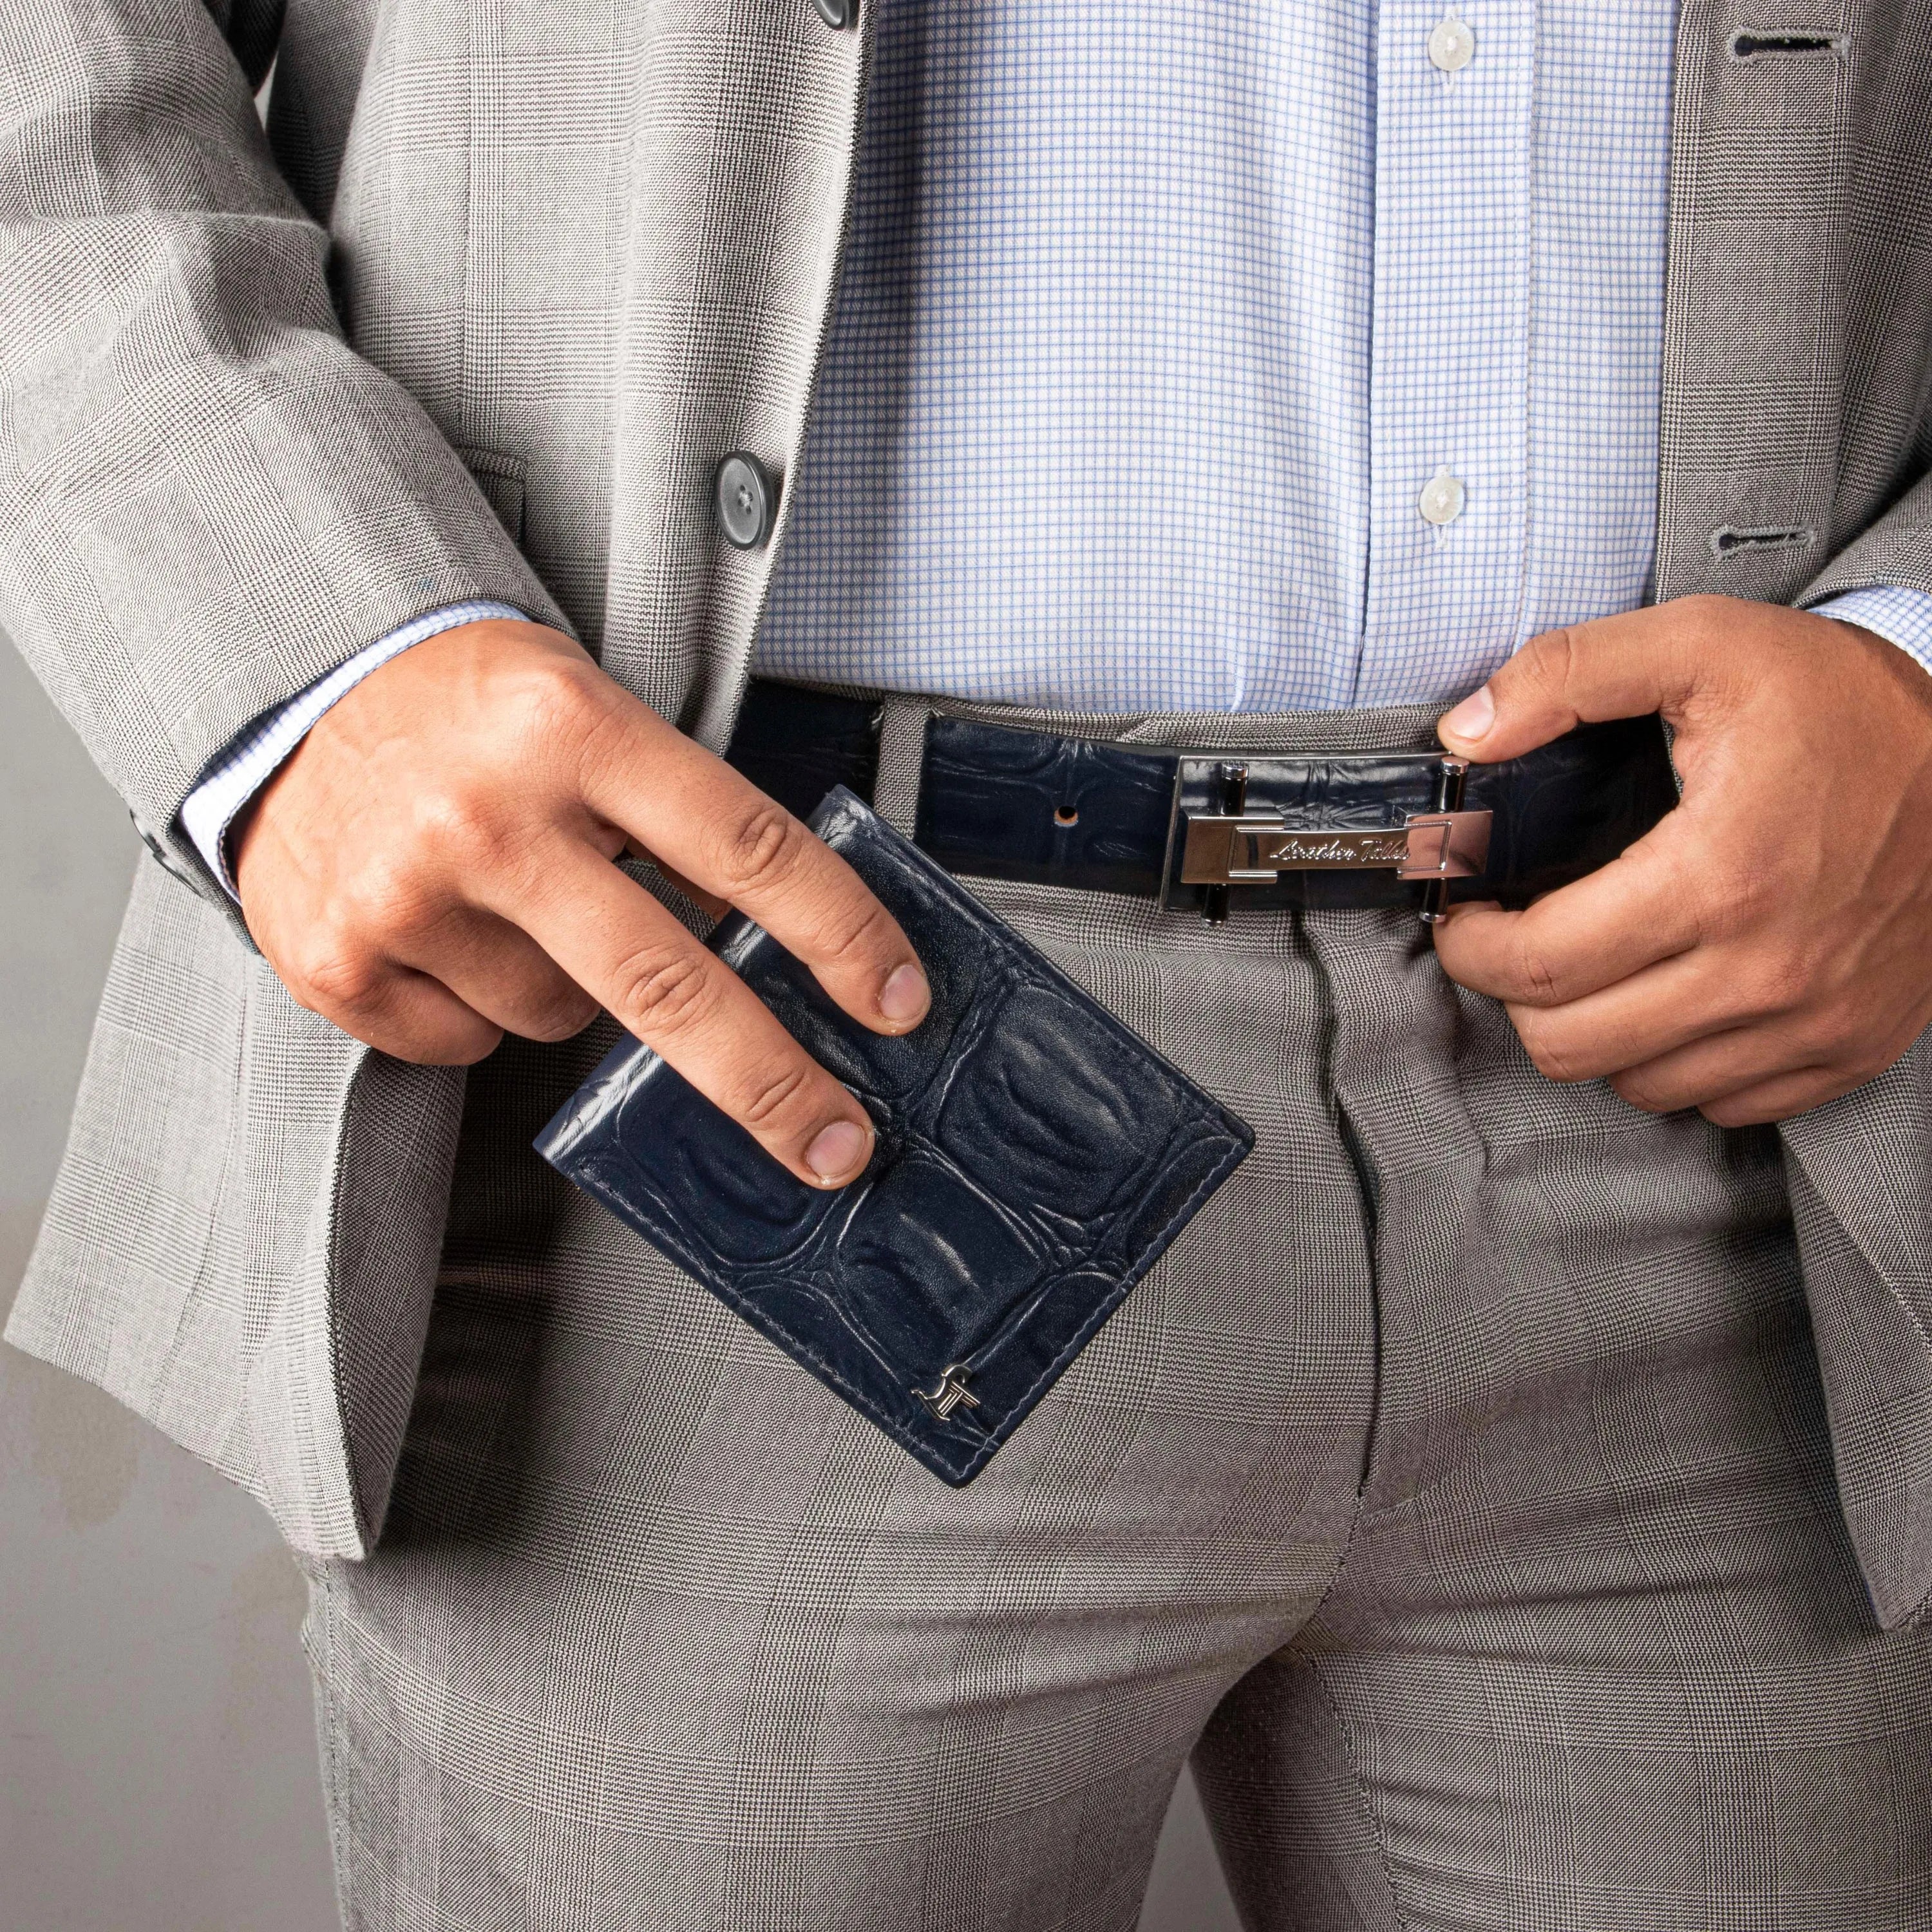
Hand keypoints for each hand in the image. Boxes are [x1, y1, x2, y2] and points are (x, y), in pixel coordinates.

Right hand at [234, 618, 929, 1186]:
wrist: (297, 687)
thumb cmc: (477, 709)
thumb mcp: (591, 714)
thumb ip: (678, 821)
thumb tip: (786, 954)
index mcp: (574, 730)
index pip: (745, 849)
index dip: (839, 936)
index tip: (898, 1003)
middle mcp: (489, 815)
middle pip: (667, 985)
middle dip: (769, 1082)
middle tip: (838, 1144)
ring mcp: (406, 895)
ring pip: (563, 1017)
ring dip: (576, 987)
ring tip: (525, 900)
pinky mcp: (340, 961)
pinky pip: (470, 1041)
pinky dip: (482, 1005)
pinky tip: (453, 930)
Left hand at [1430, 595, 1931, 1124]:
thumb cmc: (1845, 703)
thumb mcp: (1706, 642)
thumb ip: (1569, 673)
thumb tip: (1468, 731)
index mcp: (1721, 876)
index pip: (1538, 965)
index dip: (1471, 945)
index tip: (1464, 917)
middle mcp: (1769, 972)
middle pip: (1569, 1044)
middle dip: (1516, 992)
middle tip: (1513, 939)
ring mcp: (1814, 1023)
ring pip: (1635, 1084)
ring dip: (1592, 1029)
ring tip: (1593, 961)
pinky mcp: (1849, 1049)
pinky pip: (1718, 1103)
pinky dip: (1673, 1061)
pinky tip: (1669, 993)